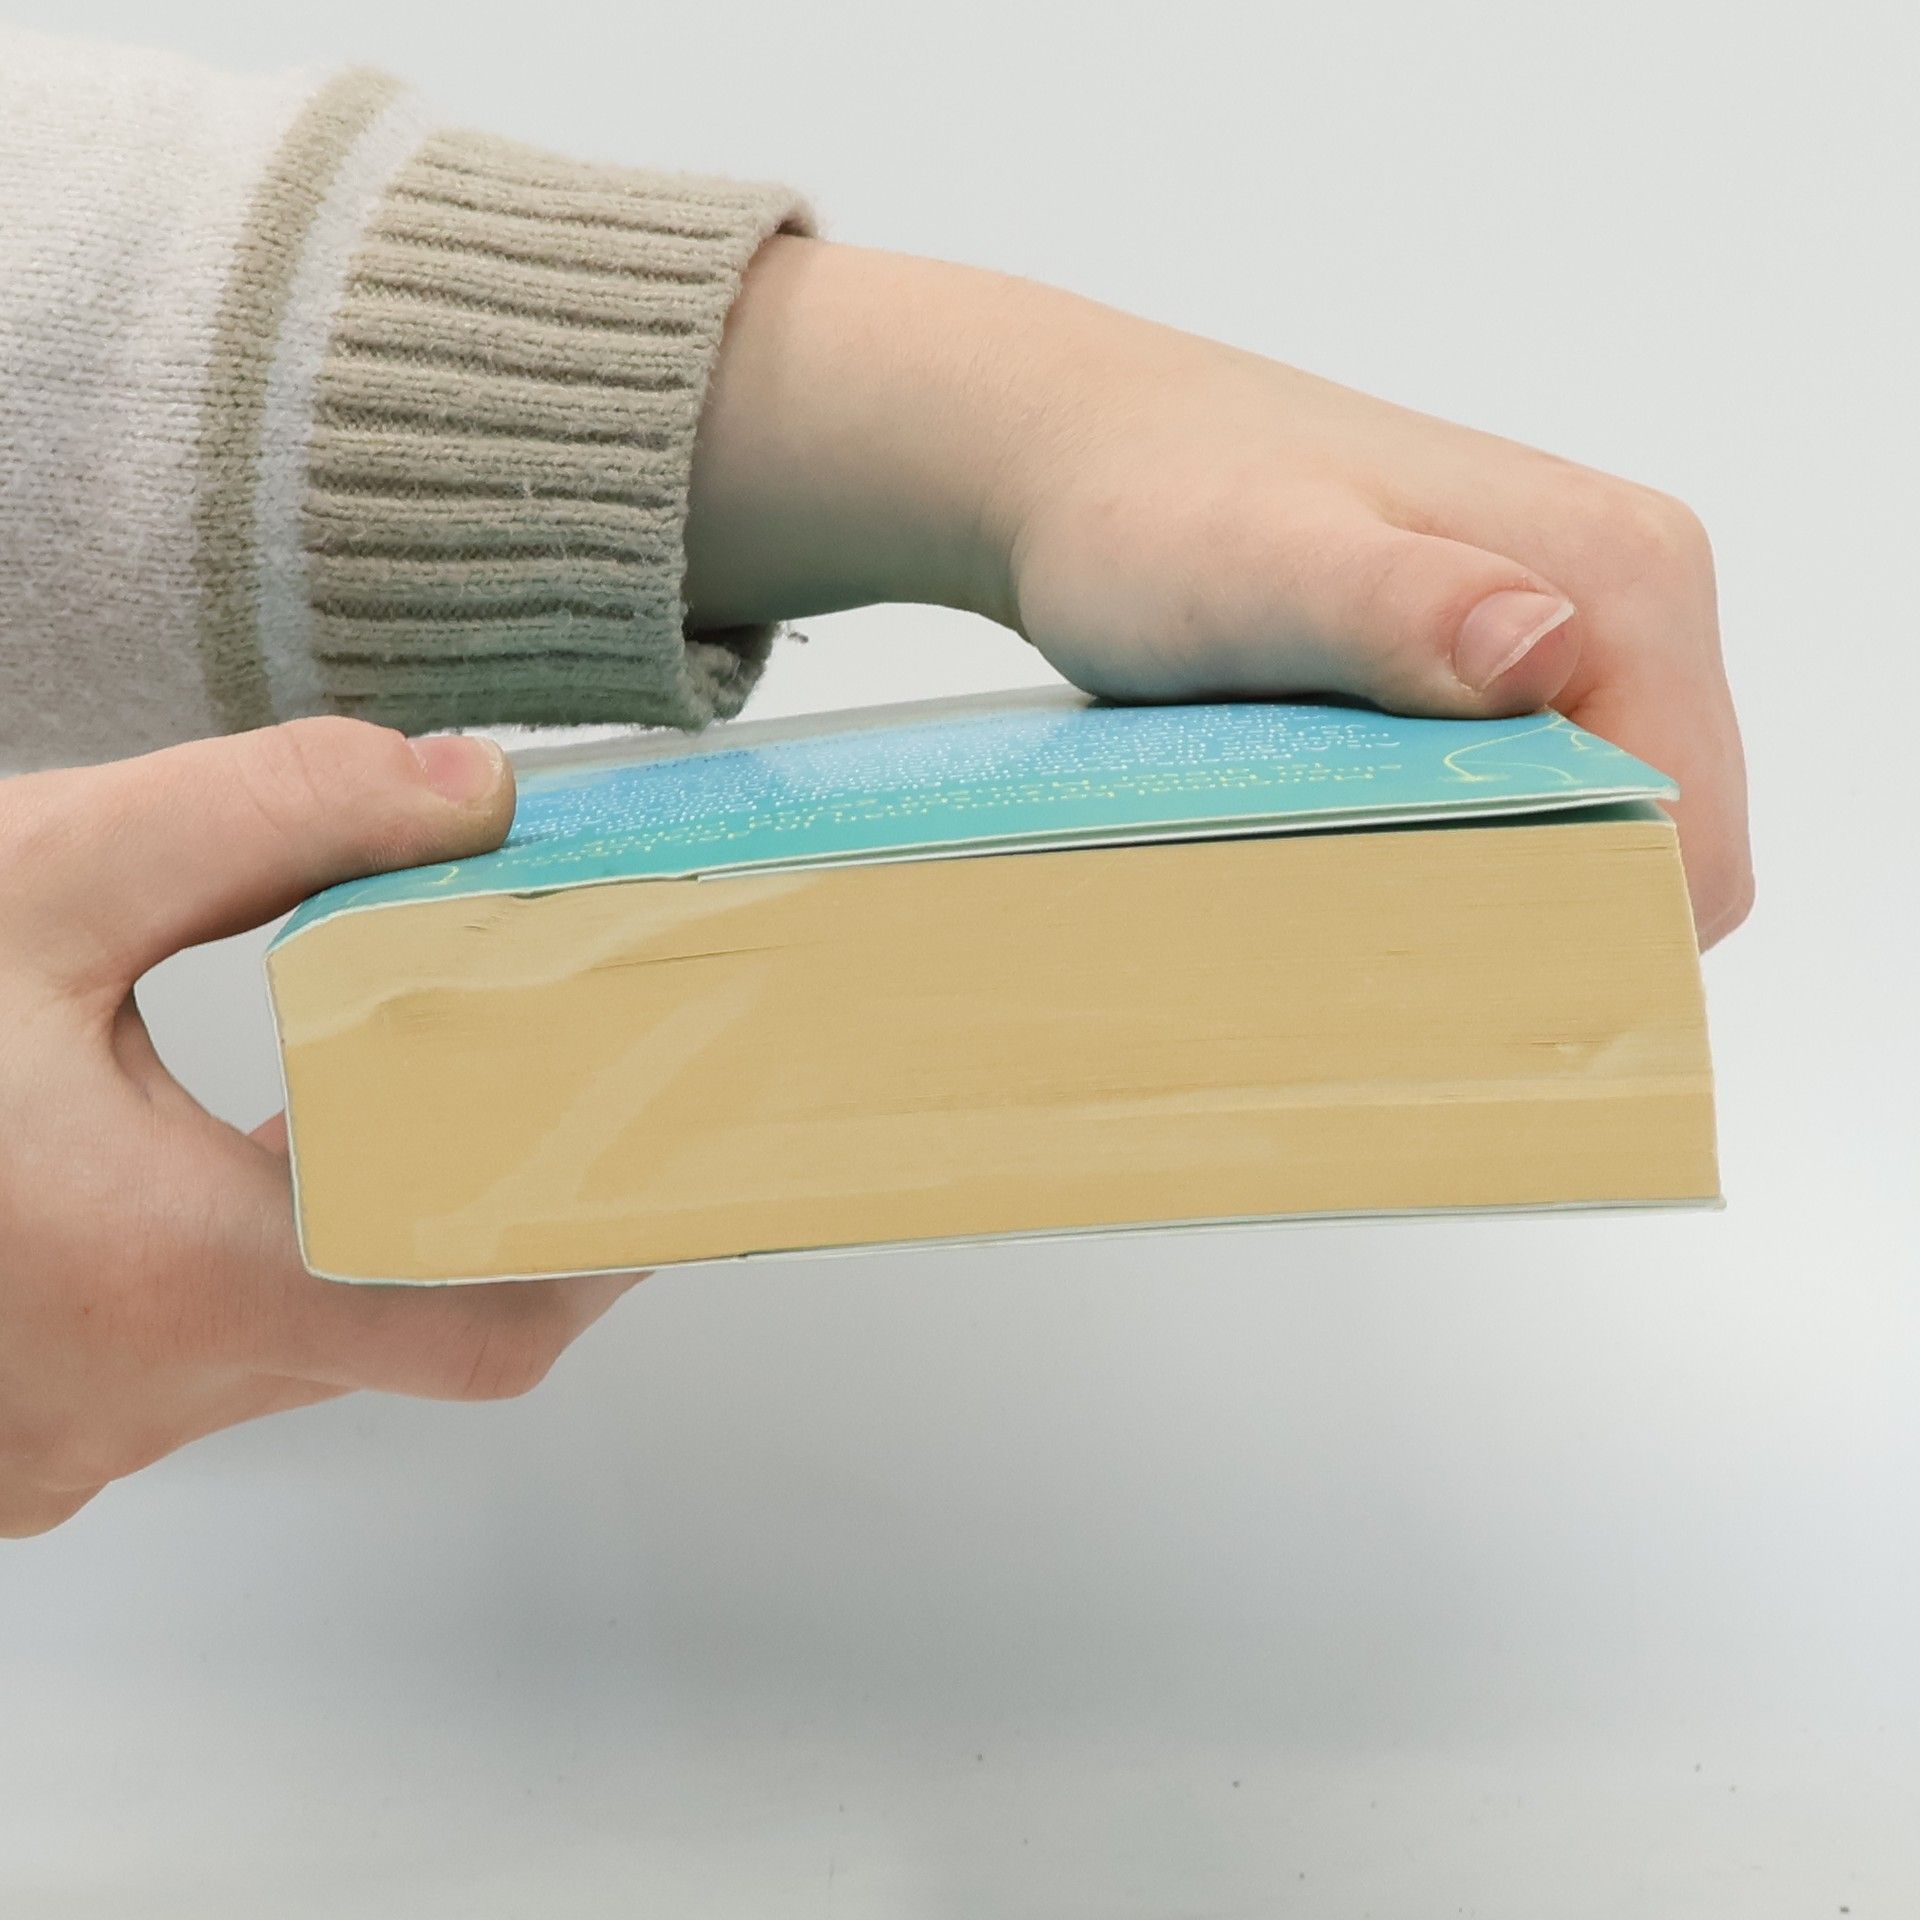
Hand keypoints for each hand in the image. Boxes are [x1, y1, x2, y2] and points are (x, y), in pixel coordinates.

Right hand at [0, 720, 642, 1536]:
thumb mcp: (20, 878)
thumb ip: (264, 819)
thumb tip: (467, 791)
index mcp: (157, 1278)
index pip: (478, 1318)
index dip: (599, 1247)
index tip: (670, 1159)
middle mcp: (123, 1395)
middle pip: (393, 1320)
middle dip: (478, 1201)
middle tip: (544, 1076)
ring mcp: (58, 1438)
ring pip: (289, 1334)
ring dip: (350, 1218)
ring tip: (387, 1081)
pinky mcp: (15, 1426)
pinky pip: (191, 1349)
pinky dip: (244, 1250)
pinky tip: (224, 1144)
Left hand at [685, 238, 1749, 946]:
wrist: (1082, 458)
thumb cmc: (1151, 513)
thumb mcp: (1255, 570)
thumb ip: (1392, 609)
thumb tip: (1546, 649)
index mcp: (1625, 574)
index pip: (1691, 835)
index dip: (1605, 937)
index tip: (1467, 989)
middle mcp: (1627, 591)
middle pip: (1660, 839)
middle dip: (1560, 922)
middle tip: (1399, 966)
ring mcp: (1569, 621)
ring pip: (1599, 825)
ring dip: (1510, 888)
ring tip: (1376, 913)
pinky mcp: (1504, 653)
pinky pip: (1538, 790)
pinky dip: (1474, 845)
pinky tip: (1373, 852)